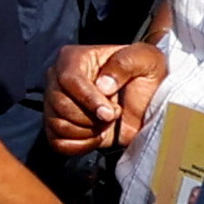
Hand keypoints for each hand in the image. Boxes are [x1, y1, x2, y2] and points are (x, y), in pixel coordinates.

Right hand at [45, 43, 169, 158]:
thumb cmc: (145, 75)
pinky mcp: (58, 127)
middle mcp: (58, 80)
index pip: (70, 80)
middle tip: (114, 114)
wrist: (149, 101)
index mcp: (74, 59)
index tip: (109, 113)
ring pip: (58, 125)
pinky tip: (97, 135)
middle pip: (60, 105)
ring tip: (107, 123)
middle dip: (91, 117)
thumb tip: (103, 85)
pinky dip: (80, 145)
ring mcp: (55, 104)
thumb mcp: (145, 58)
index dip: (88, 99)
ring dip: (88, 131)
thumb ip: (124, 64)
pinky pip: (58, 143)